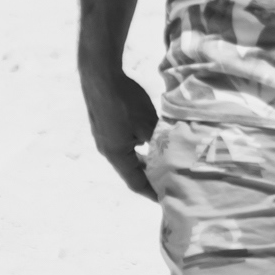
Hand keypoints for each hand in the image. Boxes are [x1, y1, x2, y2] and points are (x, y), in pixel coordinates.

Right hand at [83, 59, 159, 196]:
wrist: (100, 75)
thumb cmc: (125, 100)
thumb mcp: (148, 123)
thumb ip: (159, 142)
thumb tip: (173, 154)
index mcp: (116, 155)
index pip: (136, 183)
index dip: (152, 193)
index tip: (167, 200)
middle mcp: (107, 150)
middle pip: (130, 173)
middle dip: (149, 179)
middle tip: (168, 184)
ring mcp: (103, 138)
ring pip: (127, 158)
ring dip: (143, 163)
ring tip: (161, 167)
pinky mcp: (104, 127)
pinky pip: (123, 146)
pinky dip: (136, 151)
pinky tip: (148, 144)